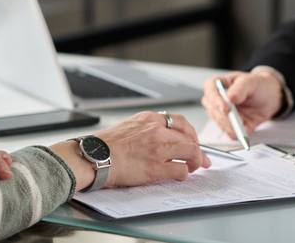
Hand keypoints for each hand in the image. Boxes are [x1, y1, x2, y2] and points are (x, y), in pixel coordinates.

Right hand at [49, 111, 209, 189]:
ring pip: (191, 152)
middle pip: (189, 138)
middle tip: (201, 158)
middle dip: (199, 149)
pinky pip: (181, 170)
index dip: (191, 133)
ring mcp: (158, 149)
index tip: (193, 140)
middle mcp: (156, 130)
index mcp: (149, 119)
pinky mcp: (156, 168)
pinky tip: (181, 176)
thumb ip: (146, 129)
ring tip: (194, 168)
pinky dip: (184, 174)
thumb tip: (160, 138)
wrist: (92, 157)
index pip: (180, 121)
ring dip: (196, 162)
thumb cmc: (104, 145)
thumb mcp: (128, 126)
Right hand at [201, 70, 283, 136]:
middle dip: (225, 117)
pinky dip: (236, 132)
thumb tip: (230, 97)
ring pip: (220, 122)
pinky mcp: (229, 125)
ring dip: (231, 126)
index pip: (210, 90)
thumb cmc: (257, 85)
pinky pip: (228, 132)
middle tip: (238, 120)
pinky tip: (244, 129)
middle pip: (213, 109)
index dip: (215, 100)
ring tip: (245, 123)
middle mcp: (217, 99)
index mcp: (218, 83)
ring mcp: (222, 113)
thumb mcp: (251, 82)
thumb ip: (240, 89)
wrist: (268, 97)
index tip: (225, 108)